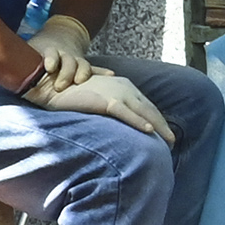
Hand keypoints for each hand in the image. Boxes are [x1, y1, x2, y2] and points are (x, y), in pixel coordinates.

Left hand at [23, 16, 97, 94]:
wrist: (60, 35)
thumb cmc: (38, 49)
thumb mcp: (30, 49)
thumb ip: (20, 56)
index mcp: (50, 50)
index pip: (51, 54)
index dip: (50, 60)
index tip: (48, 68)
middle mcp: (65, 55)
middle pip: (68, 63)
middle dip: (65, 74)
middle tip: (59, 87)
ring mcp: (76, 60)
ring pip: (82, 65)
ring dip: (82, 73)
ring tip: (81, 81)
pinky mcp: (83, 65)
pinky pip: (94, 69)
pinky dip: (102, 72)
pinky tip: (110, 75)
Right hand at [41, 67, 174, 143]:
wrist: (52, 82)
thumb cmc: (70, 91)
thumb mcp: (94, 96)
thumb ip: (108, 103)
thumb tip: (114, 115)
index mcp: (122, 85)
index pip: (145, 105)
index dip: (157, 119)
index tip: (164, 134)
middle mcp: (124, 87)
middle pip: (149, 109)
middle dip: (163, 125)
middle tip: (172, 142)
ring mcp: (116, 93)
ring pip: (143, 112)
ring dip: (158, 127)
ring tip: (169, 141)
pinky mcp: (106, 100)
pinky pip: (127, 113)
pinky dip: (139, 122)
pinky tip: (149, 132)